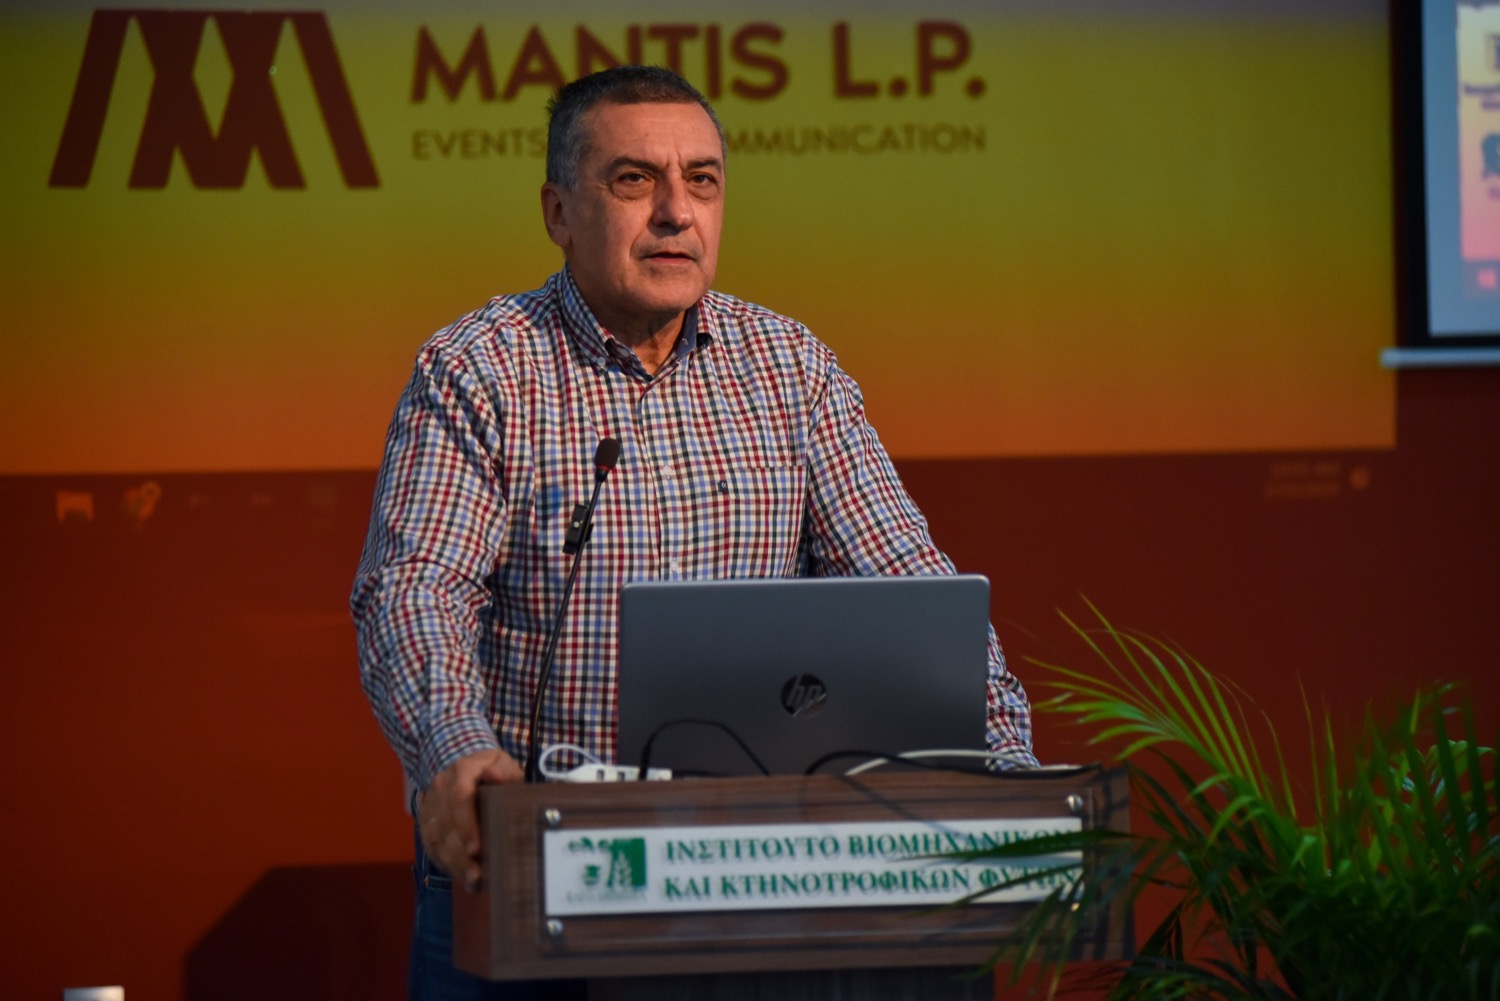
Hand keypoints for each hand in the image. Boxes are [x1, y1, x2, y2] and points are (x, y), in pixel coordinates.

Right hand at [417, 748, 522, 891]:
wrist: (458, 758)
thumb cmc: (489, 767)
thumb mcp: (502, 763)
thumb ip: (505, 773)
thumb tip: (497, 777)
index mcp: (461, 771)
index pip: (459, 799)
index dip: (466, 826)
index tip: (476, 849)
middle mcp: (440, 788)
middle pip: (446, 825)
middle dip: (460, 855)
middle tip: (477, 876)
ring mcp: (430, 804)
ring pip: (436, 838)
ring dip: (453, 864)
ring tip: (472, 883)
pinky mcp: (425, 820)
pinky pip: (431, 845)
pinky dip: (445, 863)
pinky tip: (460, 877)